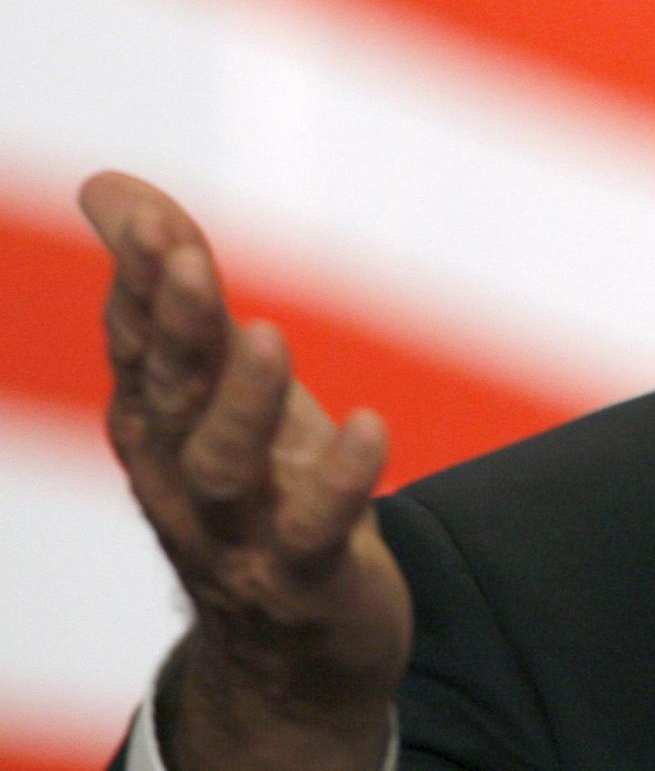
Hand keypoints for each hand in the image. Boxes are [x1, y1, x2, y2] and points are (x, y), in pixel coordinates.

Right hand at [79, 172, 408, 770]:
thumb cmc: (259, 486)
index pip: (139, 343)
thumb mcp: (221, 385)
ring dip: (242, 401)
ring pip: (224, 467)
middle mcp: (180, 477)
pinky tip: (368, 426)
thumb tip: (106, 186)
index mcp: (157, 423)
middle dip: (174, 327)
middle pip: (170, 395)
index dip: (140, 282)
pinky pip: (316, 531)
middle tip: (183, 259)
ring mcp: (237, 533)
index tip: (146, 218)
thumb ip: (173, 290)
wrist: (293, 647)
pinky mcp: (304, 576)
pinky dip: (341, 481)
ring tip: (268, 334)